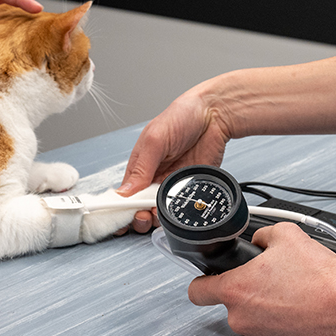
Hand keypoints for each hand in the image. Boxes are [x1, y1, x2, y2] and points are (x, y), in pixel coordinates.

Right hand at [115, 83, 232, 231]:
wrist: (215, 115)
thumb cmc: (182, 117)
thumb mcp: (155, 139)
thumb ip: (141, 167)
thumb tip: (124, 191)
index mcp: (139, 165)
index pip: (124, 194)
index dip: (120, 209)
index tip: (120, 219)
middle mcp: (154, 178)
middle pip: (140, 208)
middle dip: (138, 218)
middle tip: (142, 216)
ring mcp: (173, 185)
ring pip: (160, 212)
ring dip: (158, 219)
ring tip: (158, 214)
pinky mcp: (191, 189)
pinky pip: (183, 207)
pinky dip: (179, 214)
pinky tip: (177, 212)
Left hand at [188, 223, 335, 335]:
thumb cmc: (324, 279)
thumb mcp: (287, 235)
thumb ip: (263, 236)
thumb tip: (260, 241)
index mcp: (237, 290)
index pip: (198, 292)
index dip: (203, 283)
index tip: (207, 282)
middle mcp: (244, 321)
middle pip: (236, 306)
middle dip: (253, 295)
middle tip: (278, 283)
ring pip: (258, 324)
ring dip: (271, 314)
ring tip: (298, 299)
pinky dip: (288, 330)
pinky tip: (307, 316)